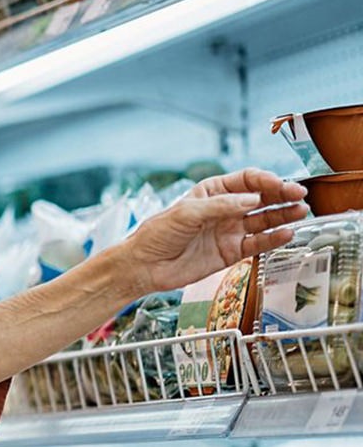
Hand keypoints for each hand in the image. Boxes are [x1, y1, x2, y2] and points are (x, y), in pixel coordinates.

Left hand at [123, 169, 308, 294]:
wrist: (145, 266)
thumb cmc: (158, 233)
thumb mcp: (186, 213)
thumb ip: (220, 206)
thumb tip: (251, 200)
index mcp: (211, 192)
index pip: (245, 181)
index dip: (264, 180)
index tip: (279, 183)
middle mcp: (224, 210)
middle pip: (260, 199)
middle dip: (280, 194)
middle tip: (300, 194)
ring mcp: (229, 231)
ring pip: (263, 220)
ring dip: (283, 215)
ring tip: (301, 211)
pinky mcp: (231, 252)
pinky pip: (258, 243)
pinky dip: (273, 239)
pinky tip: (287, 233)